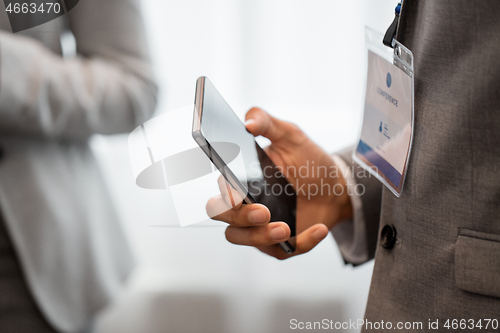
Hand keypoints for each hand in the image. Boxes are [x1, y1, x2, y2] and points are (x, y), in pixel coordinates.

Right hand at [206, 107, 352, 258]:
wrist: (336, 186)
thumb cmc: (307, 160)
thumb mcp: (291, 136)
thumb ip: (267, 123)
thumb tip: (247, 122)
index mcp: (241, 178)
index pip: (220, 189)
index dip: (225, 194)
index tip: (237, 194)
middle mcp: (243, 204)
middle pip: (222, 217)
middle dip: (239, 217)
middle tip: (263, 212)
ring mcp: (258, 226)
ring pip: (242, 238)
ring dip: (260, 237)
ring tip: (285, 228)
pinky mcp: (279, 244)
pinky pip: (281, 251)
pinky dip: (302, 243)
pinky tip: (319, 229)